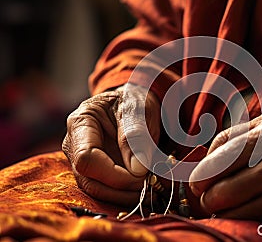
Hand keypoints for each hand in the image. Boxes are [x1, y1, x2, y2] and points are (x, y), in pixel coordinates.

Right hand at [62, 84, 159, 205]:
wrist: (134, 103)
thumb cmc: (134, 101)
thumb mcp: (138, 110)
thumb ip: (135, 136)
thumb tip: (137, 170)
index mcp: (80, 122)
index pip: (86, 159)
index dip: (114, 174)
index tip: (141, 176)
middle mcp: (74, 144)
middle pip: (88, 180)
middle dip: (121, 190)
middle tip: (150, 189)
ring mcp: (81, 160)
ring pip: (96, 190)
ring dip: (124, 197)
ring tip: (150, 192)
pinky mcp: (94, 171)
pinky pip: (105, 189)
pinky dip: (125, 194)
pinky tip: (144, 192)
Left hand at [189, 108, 261, 222]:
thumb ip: (240, 133)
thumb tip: (208, 152)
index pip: (216, 163)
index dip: (199, 177)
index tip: (197, 182)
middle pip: (220, 194)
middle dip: (207, 198)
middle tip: (208, 196)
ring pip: (236, 213)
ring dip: (226, 210)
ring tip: (230, 201)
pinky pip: (260, 220)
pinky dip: (251, 215)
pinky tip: (258, 204)